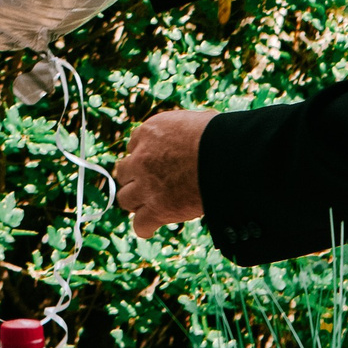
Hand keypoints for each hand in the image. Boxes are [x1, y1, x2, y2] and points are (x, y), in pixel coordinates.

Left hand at [115, 108, 215, 238]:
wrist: (223, 157)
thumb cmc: (219, 136)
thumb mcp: (198, 120)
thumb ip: (188, 127)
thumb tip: (203, 125)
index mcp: (150, 132)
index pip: (134, 145)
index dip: (145, 155)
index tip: (155, 163)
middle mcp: (141, 157)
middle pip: (124, 172)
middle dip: (135, 178)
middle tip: (150, 184)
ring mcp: (145, 185)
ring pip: (125, 198)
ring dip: (136, 202)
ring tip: (150, 206)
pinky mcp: (156, 209)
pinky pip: (140, 224)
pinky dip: (145, 227)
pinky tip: (153, 227)